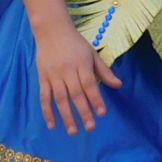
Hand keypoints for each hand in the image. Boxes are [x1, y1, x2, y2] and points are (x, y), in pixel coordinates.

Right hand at [31, 9, 120, 135]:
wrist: (51, 30)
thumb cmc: (75, 43)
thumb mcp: (92, 53)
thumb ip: (104, 71)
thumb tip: (119, 85)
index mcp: (82, 63)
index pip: (90, 84)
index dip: (96, 99)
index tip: (102, 113)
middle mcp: (67, 70)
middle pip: (76, 94)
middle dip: (84, 112)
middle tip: (91, 128)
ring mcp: (53, 75)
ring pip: (60, 98)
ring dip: (66, 116)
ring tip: (73, 132)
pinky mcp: (42, 78)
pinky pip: (44, 97)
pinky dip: (47, 112)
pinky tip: (52, 125)